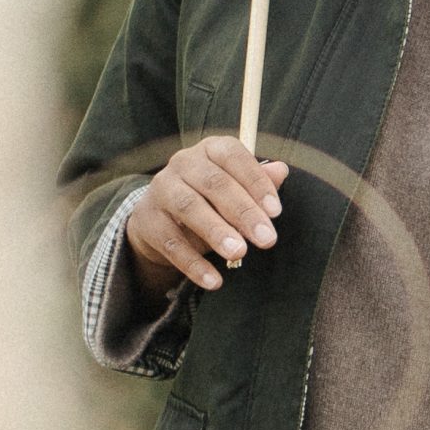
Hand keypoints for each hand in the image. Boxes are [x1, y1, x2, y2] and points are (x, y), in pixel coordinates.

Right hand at [126, 136, 289, 300]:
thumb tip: (281, 171)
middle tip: (267, 239)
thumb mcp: (235, 187)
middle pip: (215, 183)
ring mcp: (162, 189)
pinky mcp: (148, 220)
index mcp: (210, 149)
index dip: (257, 182)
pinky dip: (193, 264)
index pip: (234, 157)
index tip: (276, 212)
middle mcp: (183, 162)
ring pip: (189, 207)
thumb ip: (258, 181)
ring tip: (239, 253)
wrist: (160, 215)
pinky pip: (171, 243)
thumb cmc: (209, 197)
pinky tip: (214, 280)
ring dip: (216, 232)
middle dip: (244, 212)